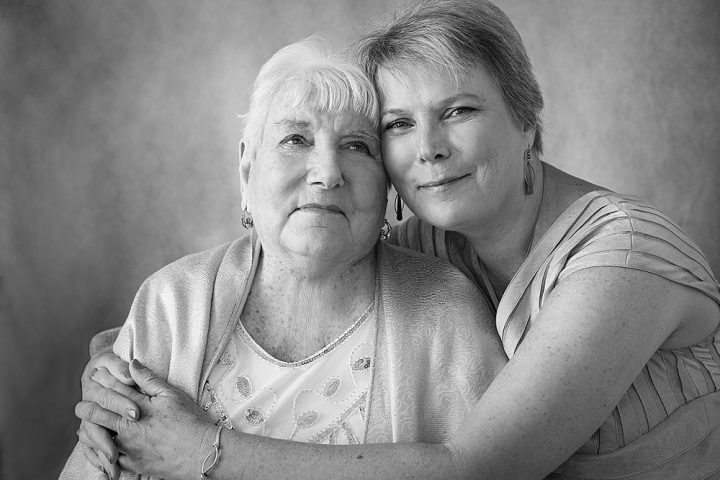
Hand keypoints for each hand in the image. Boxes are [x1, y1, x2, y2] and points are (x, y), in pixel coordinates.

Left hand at [76, 359, 215, 478]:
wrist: (201, 453)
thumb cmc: (190, 421)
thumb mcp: (172, 395)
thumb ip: (148, 380)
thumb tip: (132, 363)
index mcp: (137, 408)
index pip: (113, 390)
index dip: (103, 380)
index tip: (95, 374)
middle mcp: (127, 429)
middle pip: (97, 414)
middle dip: (87, 406)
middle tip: (82, 402)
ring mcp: (128, 449)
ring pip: (98, 439)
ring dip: (89, 430)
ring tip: (83, 426)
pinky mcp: (132, 465)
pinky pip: (108, 460)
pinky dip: (99, 454)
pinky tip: (98, 450)